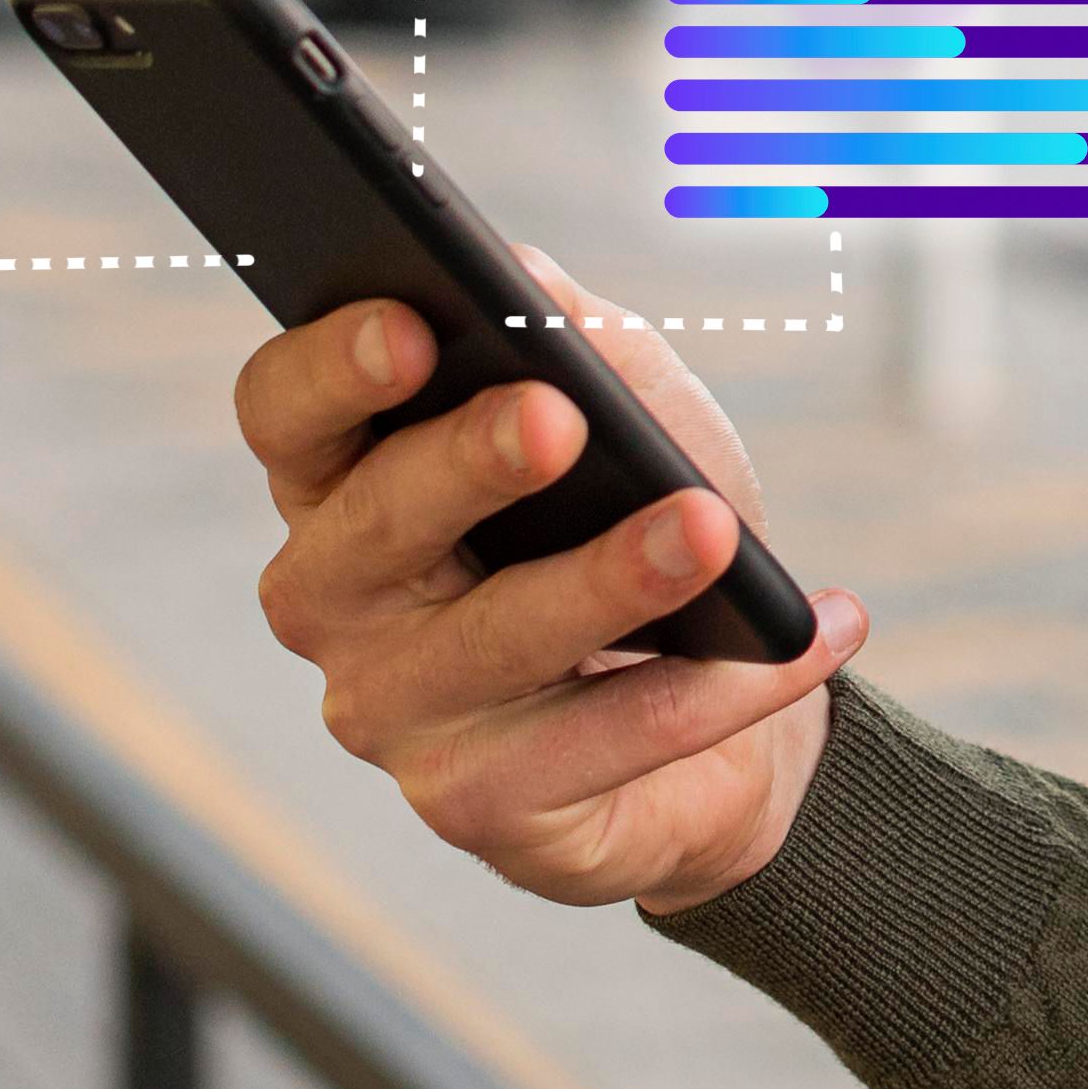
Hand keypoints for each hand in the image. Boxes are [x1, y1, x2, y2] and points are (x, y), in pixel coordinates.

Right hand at [237, 246, 865, 916]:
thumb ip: (569, 332)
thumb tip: (525, 281)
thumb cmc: (638, 516)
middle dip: (468, 463)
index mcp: (340, 477)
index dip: (331, 367)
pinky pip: (602, 743)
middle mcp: (335, 599)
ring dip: (611, 581)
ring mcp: (393, 713)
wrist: (724, 695)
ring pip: (492, 641)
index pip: (283, 411)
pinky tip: (804, 635)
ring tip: (711, 530)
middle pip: (374, 522)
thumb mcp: (623, 404)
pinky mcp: (478, 807)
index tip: (413, 325)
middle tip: (559, 417)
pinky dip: (715, 690)